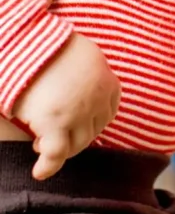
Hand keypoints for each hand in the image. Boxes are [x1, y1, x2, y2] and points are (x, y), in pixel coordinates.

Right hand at [11, 33, 120, 179]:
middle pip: (93, 130)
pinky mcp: (55, 122)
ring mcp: (78, 113)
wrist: (28, 40)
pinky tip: (40, 172)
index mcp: (108, 81)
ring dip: (61, 149)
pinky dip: (49, 165)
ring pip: (77, 144)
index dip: (91, 122)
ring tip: (39, 145)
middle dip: (75, 137)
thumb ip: (88, 74)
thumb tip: (81, 87)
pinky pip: (56, 153)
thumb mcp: (82, 55)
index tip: (76, 125)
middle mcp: (98, 99)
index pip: (107, 112)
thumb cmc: (50, 45)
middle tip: (54, 137)